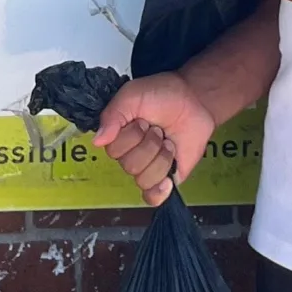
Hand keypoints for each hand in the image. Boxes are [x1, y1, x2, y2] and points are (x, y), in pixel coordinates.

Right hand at [91, 71, 215, 207]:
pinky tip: (168, 179)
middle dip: (149, 145)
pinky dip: (158, 191)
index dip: (131, 137)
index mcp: (118, 136)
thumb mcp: (132, 95)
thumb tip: (97, 142)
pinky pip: (153, 197)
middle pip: (130, 166)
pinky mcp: (166, 177)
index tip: (143, 121)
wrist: (194, 100)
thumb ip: (112, 115)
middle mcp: (130, 154)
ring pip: (144, 180)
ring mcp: (148, 167)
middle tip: (158, 130)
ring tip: (169, 143)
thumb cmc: (162, 94)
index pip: (113, 151)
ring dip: (161, 158)